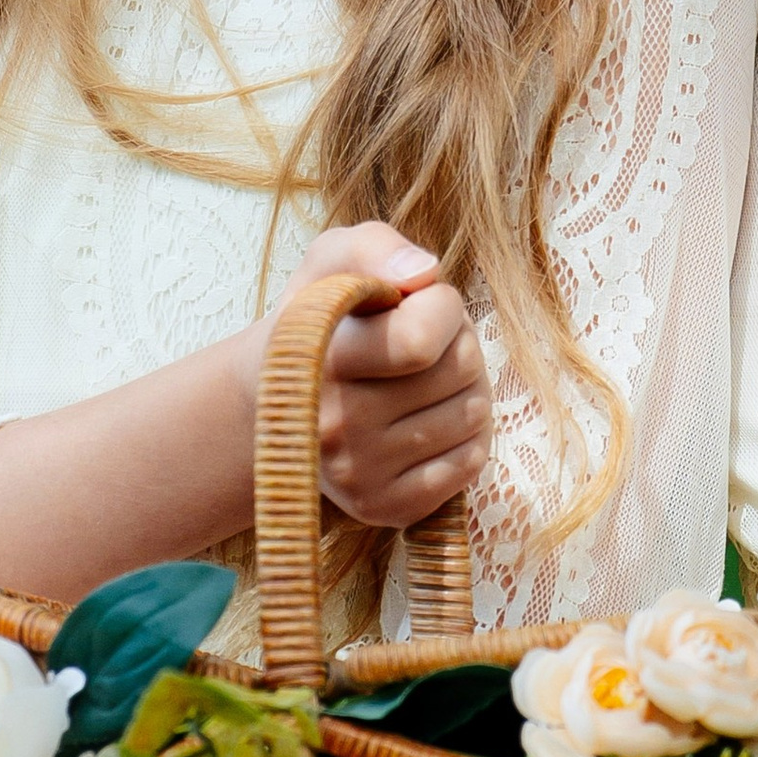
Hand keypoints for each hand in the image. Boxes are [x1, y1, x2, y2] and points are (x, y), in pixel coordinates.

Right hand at [271, 225, 488, 531]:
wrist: (284, 399)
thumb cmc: (325, 316)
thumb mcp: (335, 258)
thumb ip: (378, 248)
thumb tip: (424, 274)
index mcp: (317, 358)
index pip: (421, 339)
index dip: (441, 308)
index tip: (417, 301)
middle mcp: (332, 424)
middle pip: (461, 371)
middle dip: (457, 343)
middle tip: (422, 344)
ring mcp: (357, 474)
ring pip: (473, 415)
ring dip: (467, 387)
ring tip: (425, 378)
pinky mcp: (383, 508)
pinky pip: (470, 464)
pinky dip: (468, 437)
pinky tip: (430, 419)